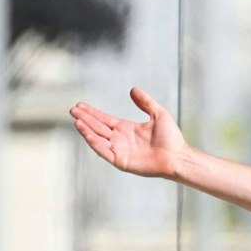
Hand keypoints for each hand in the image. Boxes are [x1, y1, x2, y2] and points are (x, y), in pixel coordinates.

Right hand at [70, 87, 188, 178]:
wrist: (178, 156)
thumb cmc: (172, 138)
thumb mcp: (159, 114)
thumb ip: (146, 102)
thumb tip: (133, 89)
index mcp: (126, 129)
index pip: (104, 119)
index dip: (92, 113)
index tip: (80, 105)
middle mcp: (121, 140)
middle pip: (98, 127)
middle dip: (85, 119)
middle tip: (72, 110)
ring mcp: (120, 151)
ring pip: (98, 139)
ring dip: (87, 130)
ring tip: (76, 120)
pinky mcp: (122, 161)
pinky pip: (104, 151)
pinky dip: (94, 142)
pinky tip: (86, 133)